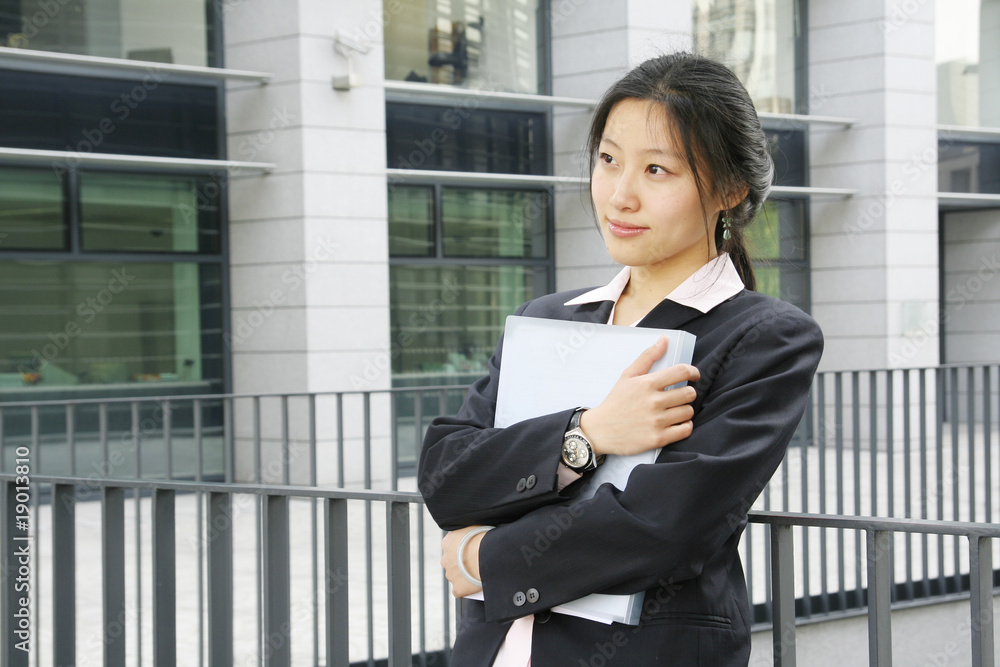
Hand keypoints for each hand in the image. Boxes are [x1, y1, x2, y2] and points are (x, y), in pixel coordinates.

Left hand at [441, 526, 487, 597]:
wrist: (488, 554)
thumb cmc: (485, 537)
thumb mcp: (474, 527)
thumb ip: (468, 531)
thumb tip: (472, 532)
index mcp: (448, 542)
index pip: (452, 547)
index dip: (463, 549)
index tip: (472, 551)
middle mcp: (445, 559)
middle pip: (452, 563)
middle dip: (462, 564)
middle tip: (476, 562)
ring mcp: (450, 575)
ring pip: (456, 577)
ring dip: (464, 576)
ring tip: (479, 574)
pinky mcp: (458, 588)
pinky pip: (459, 591)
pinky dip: (466, 590)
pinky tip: (475, 586)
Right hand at [580, 335, 699, 456]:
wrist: (600, 430)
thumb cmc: (615, 402)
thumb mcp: (627, 376)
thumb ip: (647, 357)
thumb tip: (664, 340)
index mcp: (647, 384)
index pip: (682, 372)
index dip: (694, 373)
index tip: (694, 376)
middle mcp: (653, 402)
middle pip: (689, 393)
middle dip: (687, 394)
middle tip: (679, 397)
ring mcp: (656, 421)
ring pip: (689, 412)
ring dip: (685, 411)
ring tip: (675, 411)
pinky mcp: (658, 438)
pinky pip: (686, 430)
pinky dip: (685, 426)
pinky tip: (676, 424)